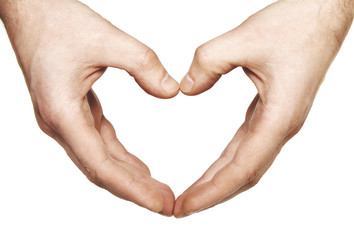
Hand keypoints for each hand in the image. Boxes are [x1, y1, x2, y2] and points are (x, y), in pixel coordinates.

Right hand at [0, 0, 178, 215]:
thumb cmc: (56, 21)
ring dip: (128, 176)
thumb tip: (171, 92)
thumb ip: (144, 64)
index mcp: (62, 112)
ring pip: (100, 159)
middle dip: (134, 190)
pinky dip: (120, 156)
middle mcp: (60, 123)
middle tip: (166, 205)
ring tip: (157, 191)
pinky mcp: (72, 110)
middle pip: (101, 170)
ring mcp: (64, 119)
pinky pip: (99, 141)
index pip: (101, 165)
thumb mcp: (107, 38)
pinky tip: (138, 167)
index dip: (132, 189)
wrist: (30, 8)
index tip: (159, 204)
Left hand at [175, 0, 352, 216]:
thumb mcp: (244, 38)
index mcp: (279, 117)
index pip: (241, 168)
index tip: (185, 206)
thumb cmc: (298, 25)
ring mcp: (278, 120)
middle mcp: (281, 125)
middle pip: (243, 174)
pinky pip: (247, 145)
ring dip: (220, 181)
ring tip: (194, 194)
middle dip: (211, 194)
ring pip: (246, 163)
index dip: (212, 191)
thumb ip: (208, 63)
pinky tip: (215, 167)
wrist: (323, 13)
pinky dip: (228, 162)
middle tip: (181, 208)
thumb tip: (186, 90)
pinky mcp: (272, 111)